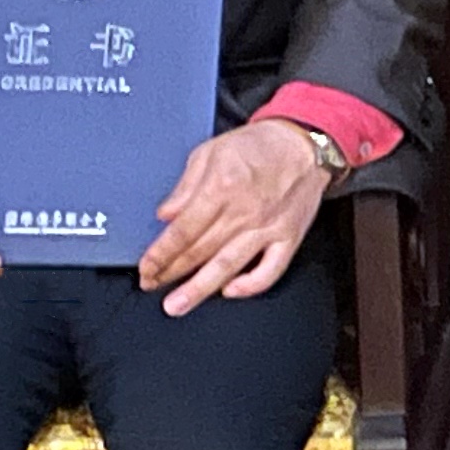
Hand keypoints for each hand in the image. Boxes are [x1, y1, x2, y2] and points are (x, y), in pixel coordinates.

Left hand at [138, 122, 324, 316]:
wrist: (302, 144)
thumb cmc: (258, 146)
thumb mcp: (210, 152)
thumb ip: (185, 186)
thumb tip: (165, 214)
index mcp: (221, 187)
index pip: (183, 230)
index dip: (161, 253)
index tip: (147, 267)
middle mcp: (244, 212)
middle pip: (200, 252)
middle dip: (171, 273)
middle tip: (151, 286)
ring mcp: (267, 228)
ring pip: (228, 267)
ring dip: (200, 289)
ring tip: (178, 305)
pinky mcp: (287, 238)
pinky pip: (269, 270)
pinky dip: (250, 285)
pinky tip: (230, 292)